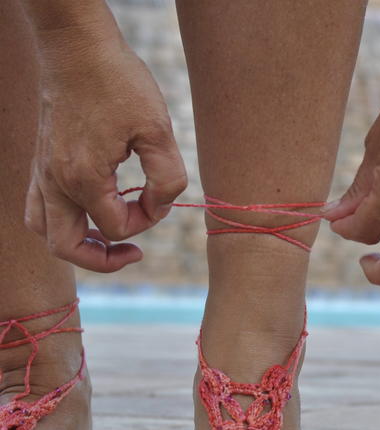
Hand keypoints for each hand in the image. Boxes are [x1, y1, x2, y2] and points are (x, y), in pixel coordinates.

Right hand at [25, 34, 186, 272]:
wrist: (76, 45)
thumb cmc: (118, 82)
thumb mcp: (158, 131)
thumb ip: (167, 178)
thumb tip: (160, 207)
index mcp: (83, 178)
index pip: (116, 227)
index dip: (147, 221)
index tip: (161, 199)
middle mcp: (54, 182)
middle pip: (66, 247)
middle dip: (103, 259)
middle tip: (132, 253)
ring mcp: (41, 172)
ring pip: (45, 231)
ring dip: (76, 244)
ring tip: (105, 239)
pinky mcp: (39, 161)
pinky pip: (37, 207)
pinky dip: (60, 221)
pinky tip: (88, 210)